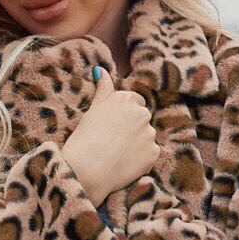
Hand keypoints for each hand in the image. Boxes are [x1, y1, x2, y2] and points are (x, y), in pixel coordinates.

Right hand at [60, 69, 160, 206]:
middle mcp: (141, 112)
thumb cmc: (85, 139)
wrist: (86, 169)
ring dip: (137, 145)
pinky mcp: (153, 152)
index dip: (124, 116)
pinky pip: (149, 155)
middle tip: (113, 143)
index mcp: (125, 99)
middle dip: (132, 129)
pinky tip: (124, 165)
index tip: (113, 128)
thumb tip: (101, 70)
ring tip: (117, 156)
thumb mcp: (92, 110)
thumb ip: (103, 90)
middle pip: (142, 119)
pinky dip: (141, 160)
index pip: (134, 102)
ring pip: (146, 138)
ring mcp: (149, 133)